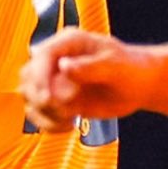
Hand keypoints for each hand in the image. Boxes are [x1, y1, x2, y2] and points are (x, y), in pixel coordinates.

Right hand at [19, 28, 150, 131]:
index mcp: (68, 42)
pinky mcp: (56, 99)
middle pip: (28, 77)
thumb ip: (90, 66)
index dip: (39, 77)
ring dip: (44, 113)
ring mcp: (53, 79)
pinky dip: (48, 124)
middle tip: (64, 111)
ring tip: (70, 119)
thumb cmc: (131, 69)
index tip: (49, 99)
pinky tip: (69, 126)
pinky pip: (39, 114)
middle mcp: (55, 59)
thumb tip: (63, 66)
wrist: (139, 86)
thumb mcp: (116, 66)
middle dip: (39, 98)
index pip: (42, 56)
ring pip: (30, 97)